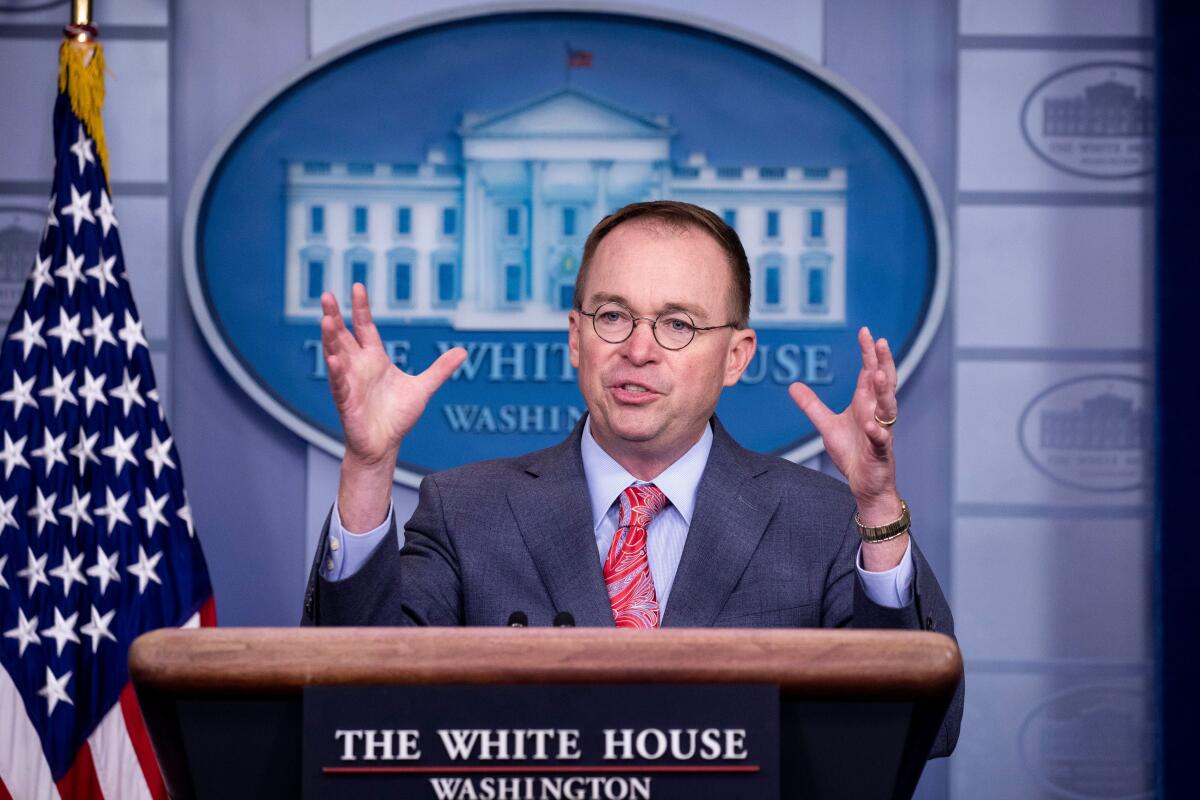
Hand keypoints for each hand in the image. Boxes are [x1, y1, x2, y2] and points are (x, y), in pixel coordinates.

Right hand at [323, 285, 465, 531]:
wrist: (386, 445)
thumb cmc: (398, 416)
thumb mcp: (423, 388)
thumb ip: (440, 369)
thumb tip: (463, 351)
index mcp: (374, 359)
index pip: (364, 327)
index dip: (361, 308)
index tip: (358, 286)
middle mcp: (358, 367)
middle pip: (343, 336)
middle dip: (334, 316)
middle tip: (326, 295)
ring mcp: (349, 383)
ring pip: (336, 355)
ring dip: (330, 338)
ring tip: (326, 319)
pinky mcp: (346, 402)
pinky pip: (339, 385)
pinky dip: (337, 373)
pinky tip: (334, 359)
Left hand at [788, 327, 900, 524]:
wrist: (865, 484)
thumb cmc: (851, 452)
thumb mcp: (826, 425)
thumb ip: (812, 405)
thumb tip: (793, 386)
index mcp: (865, 404)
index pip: (870, 372)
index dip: (868, 353)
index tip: (865, 332)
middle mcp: (876, 413)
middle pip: (884, 383)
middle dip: (883, 362)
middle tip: (881, 341)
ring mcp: (882, 431)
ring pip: (887, 408)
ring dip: (883, 391)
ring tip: (877, 374)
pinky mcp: (881, 452)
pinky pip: (881, 440)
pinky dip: (877, 432)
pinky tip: (871, 425)